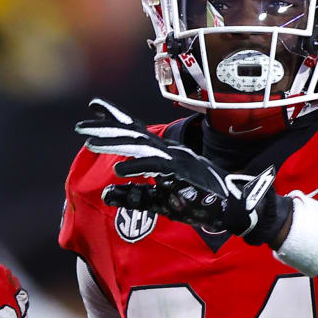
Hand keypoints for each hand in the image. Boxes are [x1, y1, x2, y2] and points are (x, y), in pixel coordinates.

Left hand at [76, 99, 289, 245]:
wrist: (236, 208)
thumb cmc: (199, 203)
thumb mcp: (159, 201)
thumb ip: (134, 197)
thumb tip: (105, 194)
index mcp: (164, 155)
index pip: (136, 132)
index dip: (115, 119)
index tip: (92, 109)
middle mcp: (170, 153)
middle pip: (134, 135)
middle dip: (108, 128)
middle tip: (81, 124)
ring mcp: (177, 161)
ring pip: (142, 147)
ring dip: (116, 144)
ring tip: (91, 143)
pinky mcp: (184, 174)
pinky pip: (156, 168)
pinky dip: (137, 167)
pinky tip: (118, 170)